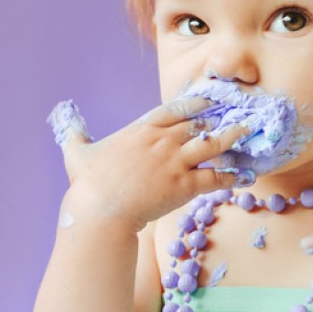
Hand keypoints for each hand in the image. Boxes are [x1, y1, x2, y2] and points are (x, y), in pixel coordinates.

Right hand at [59, 97, 256, 231]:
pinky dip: (233, 176)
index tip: (209, 102)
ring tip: (248, 133)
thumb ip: (75, 135)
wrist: (100, 209)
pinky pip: (216, 177)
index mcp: (142, 129)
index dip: (195, 104)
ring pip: (214, 144)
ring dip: (232, 138)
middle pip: (199, 124)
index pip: (175, 109)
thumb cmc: (87, 184)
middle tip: (236, 116)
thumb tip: (64, 120)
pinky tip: (245, 175)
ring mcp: (176, 162)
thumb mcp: (77, 153)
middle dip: (217, 121)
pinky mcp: (185, 185)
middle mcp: (163, 140)